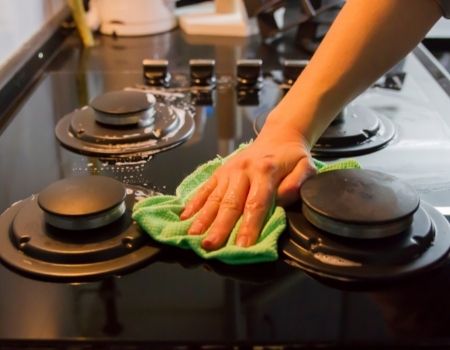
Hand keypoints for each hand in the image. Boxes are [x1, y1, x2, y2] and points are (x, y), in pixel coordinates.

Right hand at [179, 124, 315, 249]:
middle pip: (230, 203)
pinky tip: (185, 217)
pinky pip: (205, 189)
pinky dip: (194, 203)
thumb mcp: (306, 166)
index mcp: (265, 171)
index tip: (243, 246)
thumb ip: (297, 183)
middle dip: (219, 227)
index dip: (249, 226)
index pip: (256, 203)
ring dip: (202, 218)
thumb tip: (281, 200)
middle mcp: (243, 171)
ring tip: (192, 236)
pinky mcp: (219, 172)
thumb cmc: (291, 157)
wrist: (277, 136)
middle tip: (210, 246)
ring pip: (214, 198)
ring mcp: (228, 171)